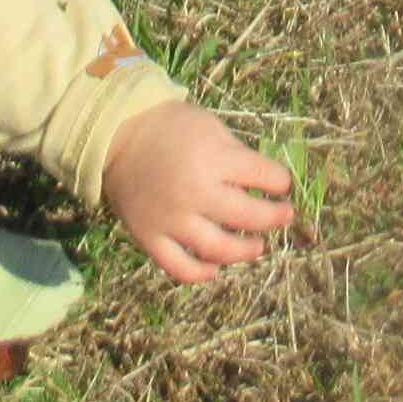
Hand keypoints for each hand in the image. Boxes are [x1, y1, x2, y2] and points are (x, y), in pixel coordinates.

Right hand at [100, 100, 296, 283]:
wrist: (118, 134)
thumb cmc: (171, 127)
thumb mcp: (212, 128)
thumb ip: (237, 156)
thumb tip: (264, 183)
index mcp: (214, 159)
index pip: (262, 176)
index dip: (280, 181)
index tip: (283, 185)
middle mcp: (195, 193)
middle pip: (248, 216)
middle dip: (274, 217)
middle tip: (284, 215)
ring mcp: (172, 219)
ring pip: (218, 249)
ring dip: (245, 251)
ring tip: (258, 247)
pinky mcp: (150, 237)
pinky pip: (178, 267)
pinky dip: (200, 274)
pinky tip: (215, 269)